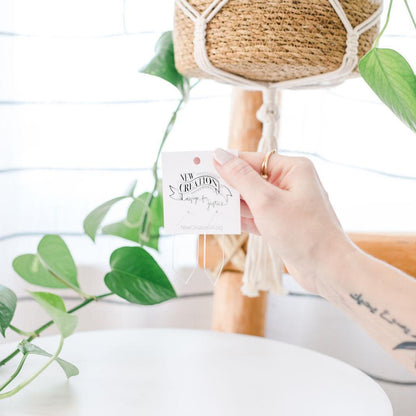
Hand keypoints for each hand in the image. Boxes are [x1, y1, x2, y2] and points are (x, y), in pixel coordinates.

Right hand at [213, 148, 356, 294]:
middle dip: (228, 185)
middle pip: (251, 179)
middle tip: (202, 189)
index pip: (252, 160)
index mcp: (292, 169)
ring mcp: (286, 205)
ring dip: (232, 204)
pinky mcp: (282, 224)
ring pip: (252, 199)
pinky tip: (223, 220)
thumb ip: (241, 178)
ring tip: (208, 204)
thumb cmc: (302, 232)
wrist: (328, 269)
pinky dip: (241, 218)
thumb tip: (220, 156)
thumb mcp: (266, 201)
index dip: (227, 163)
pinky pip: (256, 215)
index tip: (203, 165)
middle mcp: (290, 183)